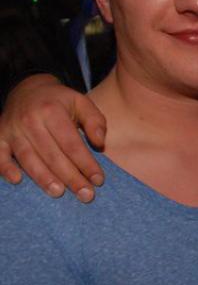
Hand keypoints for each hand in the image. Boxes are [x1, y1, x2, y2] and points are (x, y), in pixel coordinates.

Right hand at [0, 75, 105, 201]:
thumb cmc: (60, 101)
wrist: (27, 89)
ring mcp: (12, 129)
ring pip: (28, 159)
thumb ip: (95, 121)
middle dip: (70, 177)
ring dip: (43, 178)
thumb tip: (100, 144)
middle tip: (85, 195)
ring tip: (59, 193)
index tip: (98, 180)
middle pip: (52, 155)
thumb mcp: (82, 102)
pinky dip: (5, 168)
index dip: (86, 163)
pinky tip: (17, 180)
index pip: (71, 144)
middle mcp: (30, 121)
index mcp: (53, 112)